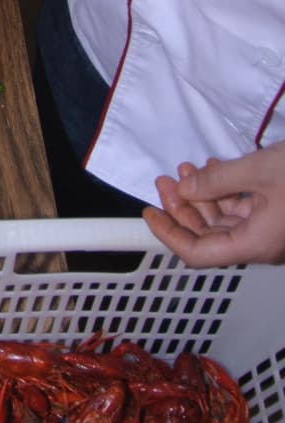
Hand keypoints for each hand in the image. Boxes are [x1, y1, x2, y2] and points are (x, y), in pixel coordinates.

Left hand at [142, 144, 284, 265]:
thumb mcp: (258, 169)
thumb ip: (215, 181)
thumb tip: (184, 189)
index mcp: (255, 244)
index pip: (197, 253)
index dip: (168, 233)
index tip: (150, 213)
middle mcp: (261, 245)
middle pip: (208, 236)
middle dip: (183, 207)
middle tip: (165, 181)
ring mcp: (271, 232)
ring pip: (225, 221)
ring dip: (203, 195)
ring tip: (187, 170)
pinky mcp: (279, 217)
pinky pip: (244, 212)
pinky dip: (225, 193)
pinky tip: (214, 170)